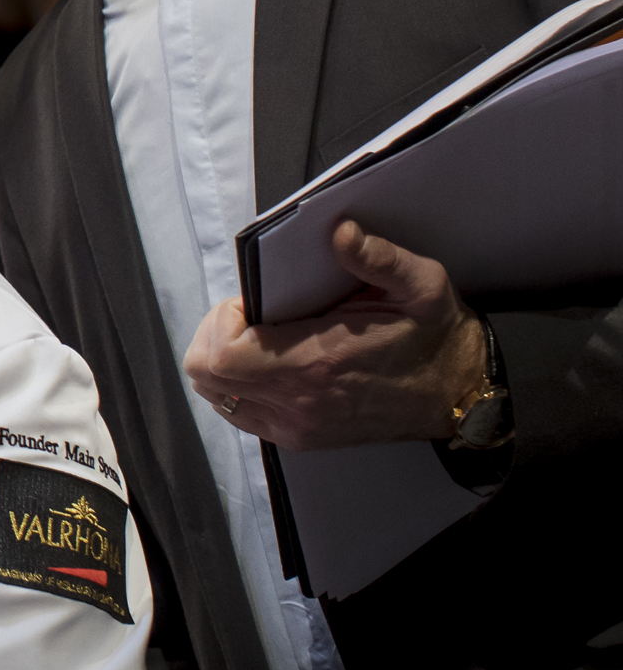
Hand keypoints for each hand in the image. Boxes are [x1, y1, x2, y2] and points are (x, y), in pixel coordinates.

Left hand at [183, 220, 485, 450]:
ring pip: (217, 396)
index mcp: (318, 363)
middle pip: (207, 377)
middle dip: (215, 335)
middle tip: (249, 314)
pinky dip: (238, 386)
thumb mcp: (421, 284)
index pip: (221, 355)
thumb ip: (377, 256)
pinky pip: (240, 414)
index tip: (251, 301)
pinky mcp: (302, 437)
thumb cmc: (436, 337)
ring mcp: (299, 426)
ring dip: (223, 361)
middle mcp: (300, 402)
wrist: (462, 395)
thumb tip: (340, 232)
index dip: (221, 320)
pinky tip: (267, 360)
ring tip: (259, 336)